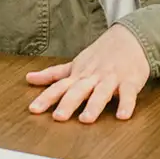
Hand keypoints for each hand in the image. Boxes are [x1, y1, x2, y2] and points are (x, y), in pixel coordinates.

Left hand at [26, 24, 149, 122]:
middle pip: (78, 90)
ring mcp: (111, 79)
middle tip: (58, 117)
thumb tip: (29, 78)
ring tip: (86, 119)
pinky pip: (128, 94)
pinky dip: (126, 104)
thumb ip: (53, 74)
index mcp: (78, 74)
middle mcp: (93, 77)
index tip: (33, 109)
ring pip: (101, 92)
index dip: (46, 98)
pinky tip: (122, 116)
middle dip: (68, 103)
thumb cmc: (100, 55)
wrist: (129, 39)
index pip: (59, 87)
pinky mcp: (130, 81)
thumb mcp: (75, 64)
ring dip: (94, 105)